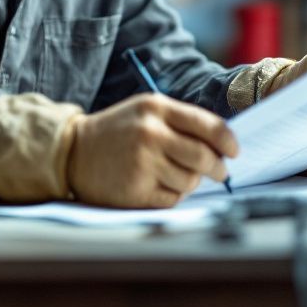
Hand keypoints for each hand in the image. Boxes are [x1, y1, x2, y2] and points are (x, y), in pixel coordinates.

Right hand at [67, 93, 238, 207]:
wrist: (72, 152)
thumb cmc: (118, 131)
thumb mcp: (146, 111)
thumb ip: (181, 121)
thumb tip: (222, 144)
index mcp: (156, 108)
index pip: (208, 126)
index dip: (228, 141)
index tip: (234, 151)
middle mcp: (150, 133)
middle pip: (204, 157)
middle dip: (218, 168)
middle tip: (219, 172)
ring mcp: (142, 163)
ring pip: (190, 181)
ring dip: (190, 182)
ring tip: (175, 175)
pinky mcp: (135, 190)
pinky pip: (173, 198)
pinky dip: (172, 195)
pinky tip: (158, 185)